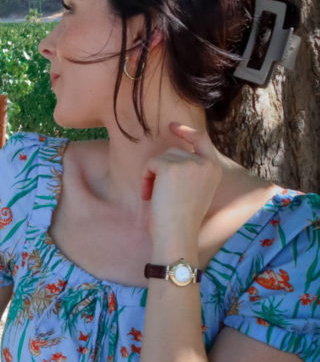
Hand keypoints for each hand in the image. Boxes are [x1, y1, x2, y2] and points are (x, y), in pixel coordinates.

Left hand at [142, 122, 221, 246]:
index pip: (202, 140)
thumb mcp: (196, 191)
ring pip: (161, 158)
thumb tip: (171, 154)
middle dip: (162, 169)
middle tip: (161, 194)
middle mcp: (205, 163)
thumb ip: (191, 171)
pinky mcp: (171, 166)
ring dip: (153, 176)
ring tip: (156, 197)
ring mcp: (189, 163)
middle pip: (173, 152)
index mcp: (214, 169)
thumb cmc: (182, 219)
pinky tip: (149, 195)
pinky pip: (150, 164)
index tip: (172, 126)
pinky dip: (145, 179)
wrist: (177, 235)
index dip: (187, 131)